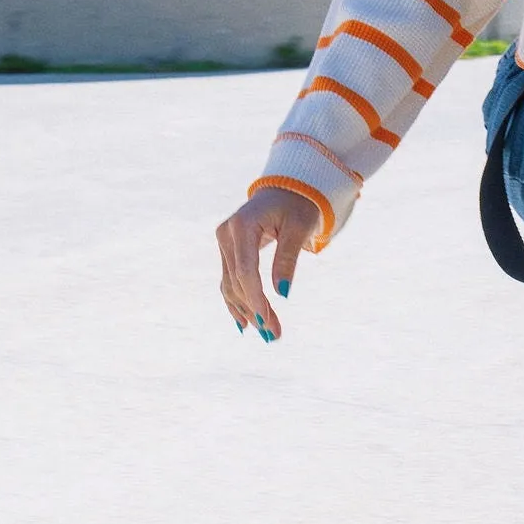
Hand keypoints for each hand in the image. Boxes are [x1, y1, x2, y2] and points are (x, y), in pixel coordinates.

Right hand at [216, 186, 323, 341]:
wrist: (288, 189)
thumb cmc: (298, 206)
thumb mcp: (298, 229)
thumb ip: (287, 259)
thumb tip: (282, 293)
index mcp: (242, 226)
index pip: (246, 271)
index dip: (256, 298)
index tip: (268, 322)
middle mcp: (227, 234)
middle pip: (237, 281)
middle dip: (255, 309)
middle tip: (275, 335)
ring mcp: (225, 242)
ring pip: (231, 284)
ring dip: (247, 310)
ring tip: (268, 333)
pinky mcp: (228, 249)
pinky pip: (230, 279)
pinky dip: (238, 301)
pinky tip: (244, 323)